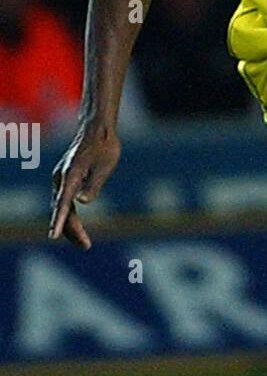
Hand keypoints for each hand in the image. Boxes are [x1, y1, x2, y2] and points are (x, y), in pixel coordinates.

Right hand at [49, 127, 120, 248]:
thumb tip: (82, 202)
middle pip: (61, 209)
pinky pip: (63, 202)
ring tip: (84, 243)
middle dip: (71, 230)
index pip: (63, 202)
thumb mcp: (105, 166)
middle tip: (87, 246)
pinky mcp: (65, 179)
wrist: (97, 130)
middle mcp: (61, 178)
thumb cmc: (104, 147)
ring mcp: (61, 179)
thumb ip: (94, 184)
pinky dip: (68, 216)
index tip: (53, 235)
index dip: (58, 220)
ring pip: (61, 207)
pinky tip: (76, 228)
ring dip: (70, 226)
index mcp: (70, 175)